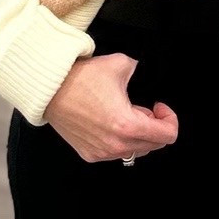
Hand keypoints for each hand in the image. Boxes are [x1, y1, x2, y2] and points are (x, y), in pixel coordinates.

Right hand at [44, 53, 179, 163]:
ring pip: (134, 151)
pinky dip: (119, 141)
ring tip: (124, 115)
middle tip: (142, 110)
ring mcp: (102, 152)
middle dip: (153, 127)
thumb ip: (140, 70)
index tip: (160, 108)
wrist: (49, 89)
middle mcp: (115, 144)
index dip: (169, 119)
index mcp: (127, 126)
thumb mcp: (121, 64)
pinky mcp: (89, 154)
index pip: (167, 136)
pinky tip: (109, 123)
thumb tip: (143, 72)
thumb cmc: (79, 78)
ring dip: (137, 135)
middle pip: (154, 145)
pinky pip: (115, 153)